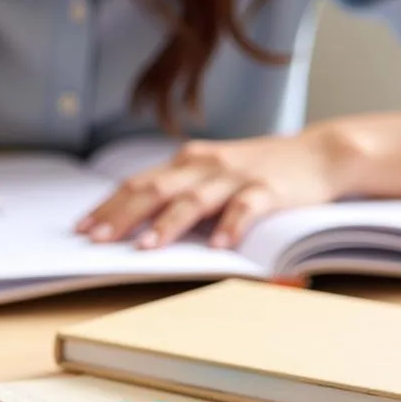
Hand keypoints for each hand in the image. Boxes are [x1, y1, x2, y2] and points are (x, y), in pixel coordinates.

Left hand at [76, 128, 348, 248]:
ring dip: (167, 225)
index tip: (82, 227)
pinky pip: (246, 208)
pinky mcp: (269, 189)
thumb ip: (181, 189)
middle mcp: (204, 165)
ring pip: (194, 200)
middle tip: (96, 239)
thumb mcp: (213, 173)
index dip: (108, 205)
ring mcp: (235, 176)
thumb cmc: (259, 169)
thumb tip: (138, 219)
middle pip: (154, 190)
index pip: (137, 183)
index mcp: (185, 161)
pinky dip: (231, 226)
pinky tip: (219, 246)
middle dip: (122, 215)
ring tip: (145, 248)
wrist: (319, 153)